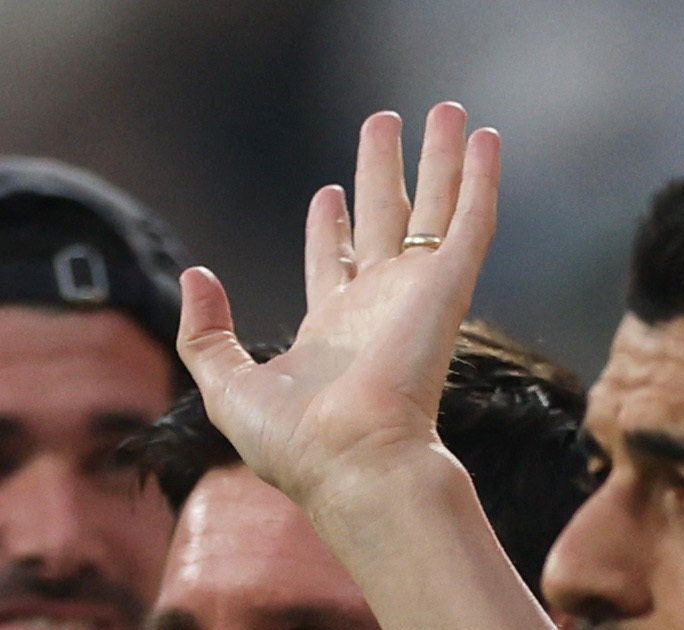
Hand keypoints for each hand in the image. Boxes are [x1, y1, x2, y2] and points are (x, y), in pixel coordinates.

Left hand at [176, 102, 500, 509]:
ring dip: (442, 159)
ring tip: (446, 110)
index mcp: (332, 332)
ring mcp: (417, 295)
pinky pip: (470, 221)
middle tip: (385, 123)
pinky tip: (488, 140)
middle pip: (386, 221)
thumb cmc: (294, 444)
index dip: (332, 226)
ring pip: (435, 210)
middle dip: (385, 172)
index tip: (329, 191)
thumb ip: (205, 333)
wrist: (355, 464)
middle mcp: (379, 308)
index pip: (336, 264)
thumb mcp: (226, 387)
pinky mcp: (447, 289)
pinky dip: (482, 179)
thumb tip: (195, 276)